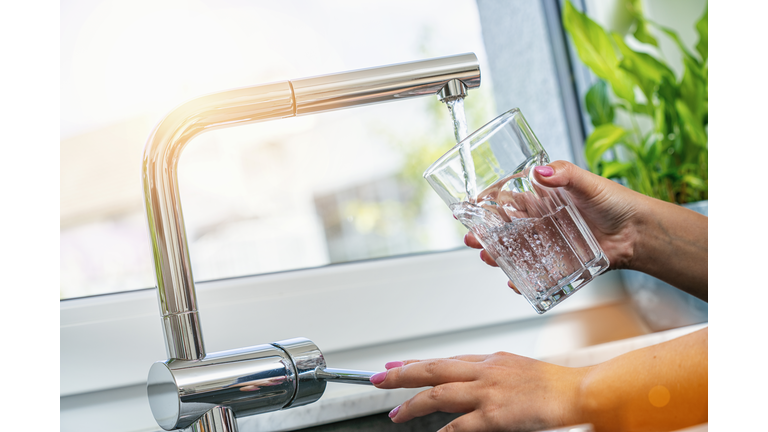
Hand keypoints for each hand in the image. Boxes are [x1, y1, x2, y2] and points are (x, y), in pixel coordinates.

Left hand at [370, 354, 585, 431]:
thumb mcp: (515, 369)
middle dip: (401, 374)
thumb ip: (489, 373)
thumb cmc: (551, 384)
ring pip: (439, 393)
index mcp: (489, 360)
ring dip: (413, 403)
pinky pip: (461, 424)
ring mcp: (488, 392)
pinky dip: (444, 431)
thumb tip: (468, 380)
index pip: (444, 359)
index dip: (416, 363)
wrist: (577, 391)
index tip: (394, 365)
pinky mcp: (496, 414)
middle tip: (378, 379)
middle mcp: (484, 371)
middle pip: (433, 369)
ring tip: (394, 412)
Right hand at [465, 160, 644, 292]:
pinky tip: (514, 282)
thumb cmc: (614, 202)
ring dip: (497, 256)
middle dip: (484, 234)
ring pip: (514, 252)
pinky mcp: (559, 264)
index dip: (485, 204)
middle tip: (472, 239)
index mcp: (542, 200)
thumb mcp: (588, 182)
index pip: (506, 201)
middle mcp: (540, 223)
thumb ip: (564, 174)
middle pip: (503, 229)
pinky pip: (535, 274)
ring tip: (488, 259)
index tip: (469, 208)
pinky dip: (522, 280)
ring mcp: (547, 245)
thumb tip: (540, 172)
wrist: (638, 233)